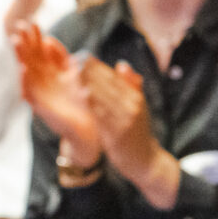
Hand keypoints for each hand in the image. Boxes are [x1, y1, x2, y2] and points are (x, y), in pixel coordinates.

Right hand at [12, 23, 98, 161]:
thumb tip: (50, 41)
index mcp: (53, 71)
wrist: (87, 129)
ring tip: (15, 41)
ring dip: (21, 56)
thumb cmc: (82, 103)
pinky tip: (23, 69)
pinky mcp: (40, 106)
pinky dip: (26, 81)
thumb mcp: (75, 75)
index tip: (33, 22)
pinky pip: (30, 92)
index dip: (37, 37)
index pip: (42, 50)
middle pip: (33, 57)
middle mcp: (44, 80)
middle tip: (20, 25)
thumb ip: (63, 59)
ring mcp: (40, 92)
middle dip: (26, 41)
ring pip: (28, 71)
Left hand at [78, 57, 176, 206]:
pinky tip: (78, 96)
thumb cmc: (138, 134)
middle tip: (72, 60)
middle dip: (89, 72)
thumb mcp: (140, 107)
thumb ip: (132, 86)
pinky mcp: (117, 134)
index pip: (115, 77)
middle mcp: (133, 106)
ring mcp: (125, 121)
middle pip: (108, 85)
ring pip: (103, 98)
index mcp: (137, 98)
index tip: (83, 56)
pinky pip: (100, 116)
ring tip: (71, 73)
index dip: (98, 66)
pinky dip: (89, 105)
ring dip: (86, 84)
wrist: (146, 161)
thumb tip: (122, 64)